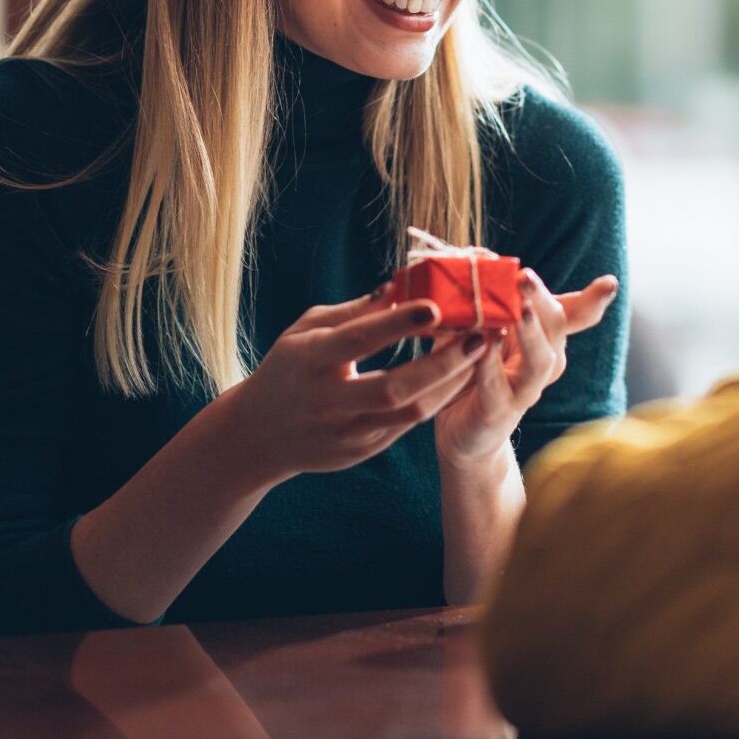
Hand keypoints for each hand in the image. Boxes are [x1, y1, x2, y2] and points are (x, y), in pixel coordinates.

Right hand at [217, 288, 484, 489]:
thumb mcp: (306, 331)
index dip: (397, 324)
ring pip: (410, 414)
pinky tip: (459, 379)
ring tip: (480, 355)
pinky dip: (436, 401)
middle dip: (443, 363)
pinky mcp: (360, 452)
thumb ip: (353, 312)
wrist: (258, 435)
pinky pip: (408, 427)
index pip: (359, 339)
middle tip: (479, 337)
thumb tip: (398, 286)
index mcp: (311, 360)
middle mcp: (329, 401)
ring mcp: (346, 432)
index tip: (435, 306)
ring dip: (451, 384)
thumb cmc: (288, 367)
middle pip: (394, 388)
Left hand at [434, 269, 618, 468]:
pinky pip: (497, 387)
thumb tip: (480, 256)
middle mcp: (545, 362)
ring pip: (540, 360)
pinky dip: (489, 364)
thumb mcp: (479, 327)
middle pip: (559, 327)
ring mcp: (526, 389)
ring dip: (529, 333)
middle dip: (544, 300)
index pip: (576, 313)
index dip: (595, 300)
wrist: (461, 432)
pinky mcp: (499, 412)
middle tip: (525, 276)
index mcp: (546, 337)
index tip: (610, 283)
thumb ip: (484, 300)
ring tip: (519, 310)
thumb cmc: (473, 369)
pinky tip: (482, 344)